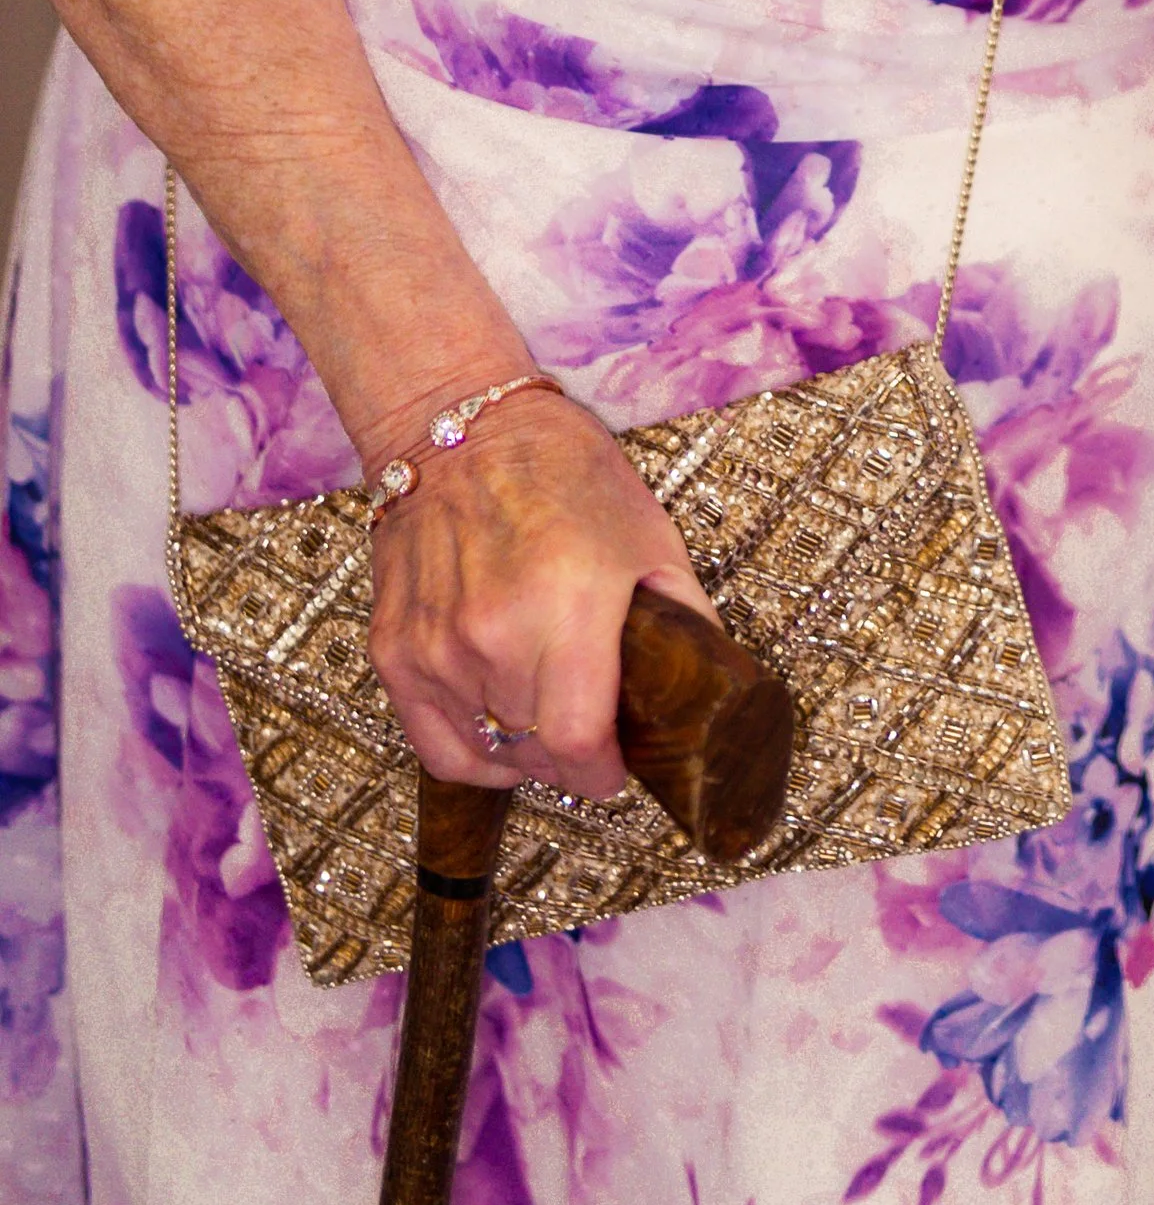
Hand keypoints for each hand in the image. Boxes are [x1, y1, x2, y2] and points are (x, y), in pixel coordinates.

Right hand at [367, 386, 717, 799]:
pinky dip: (474, 755)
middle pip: (536, 753)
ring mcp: (435, 646)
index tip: (618, 771)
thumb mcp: (651, 539)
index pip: (577, 741)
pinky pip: (436, 743)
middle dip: (574, 759)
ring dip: (526, 754)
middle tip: (594, 735)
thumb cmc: (567, 475)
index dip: (603, 774)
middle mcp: (492, 633)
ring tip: (550, 724)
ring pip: (488, 753)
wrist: (466, 430)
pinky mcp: (393, 651)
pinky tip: (501, 737)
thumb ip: (684, 623)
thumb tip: (709, 697)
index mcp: (566, 604)